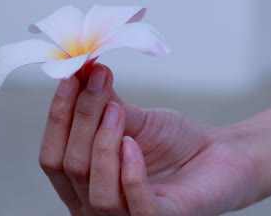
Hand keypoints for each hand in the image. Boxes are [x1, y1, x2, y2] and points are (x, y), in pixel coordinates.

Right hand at [39, 64, 259, 214]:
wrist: (217, 155)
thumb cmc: (170, 141)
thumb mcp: (130, 119)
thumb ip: (101, 103)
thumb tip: (77, 69)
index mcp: (81, 183)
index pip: (52, 158)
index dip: (57, 118)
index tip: (71, 77)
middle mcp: (95, 206)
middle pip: (71, 169)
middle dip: (82, 120)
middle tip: (99, 81)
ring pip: (98, 192)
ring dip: (104, 144)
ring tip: (117, 112)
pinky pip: (137, 206)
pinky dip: (131, 173)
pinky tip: (133, 144)